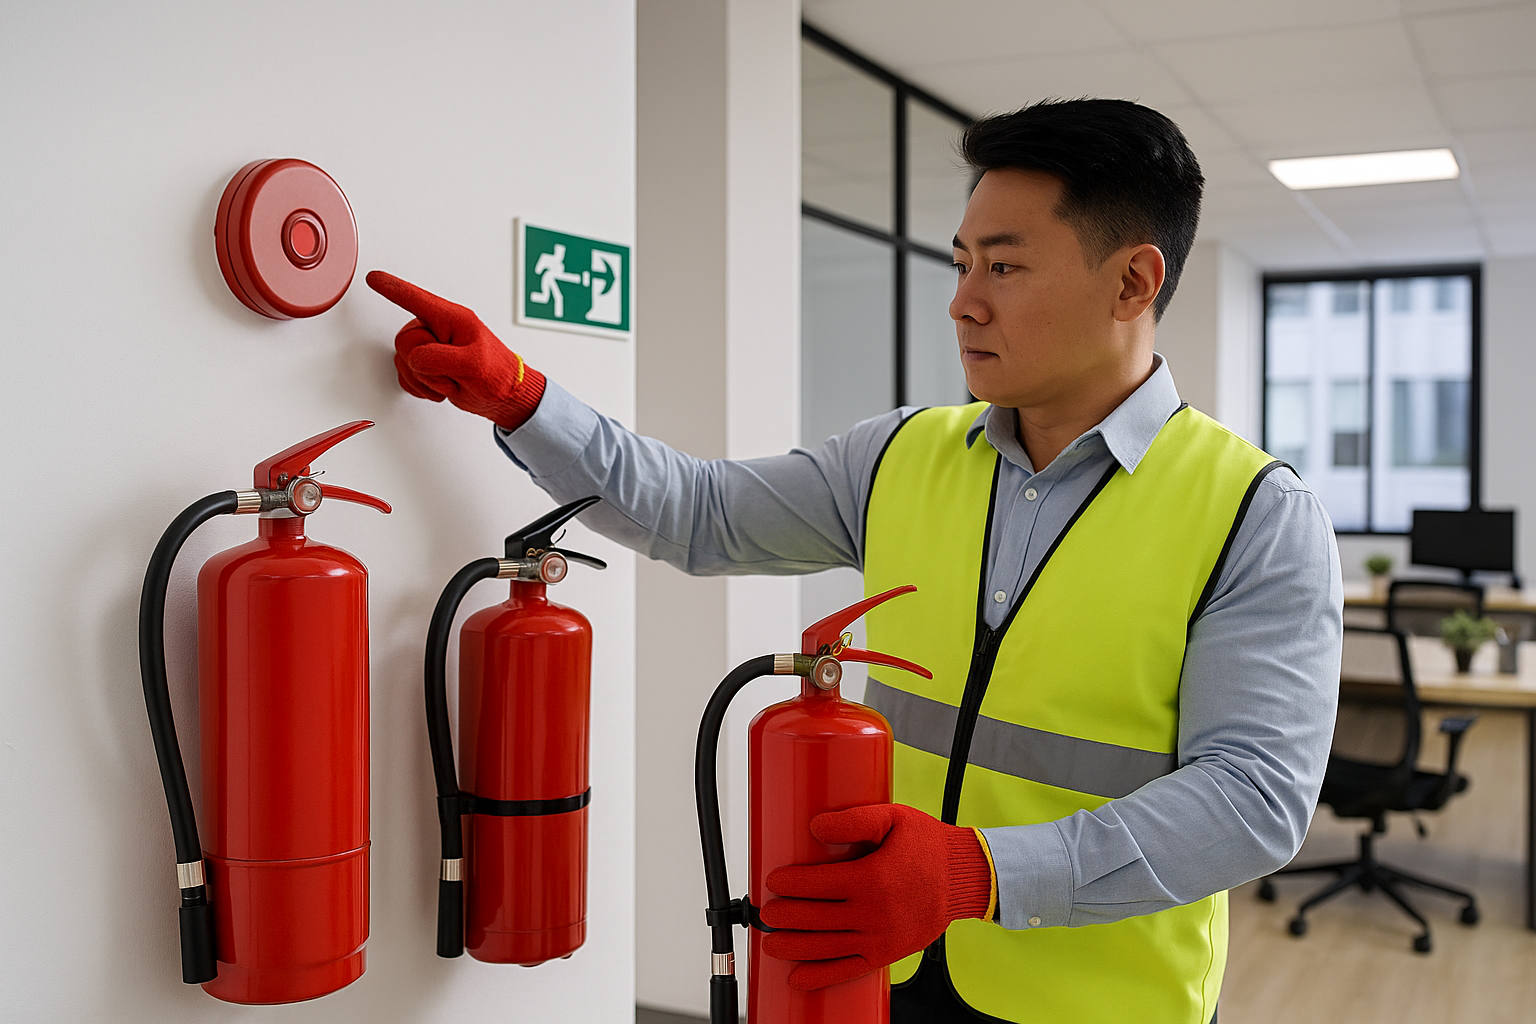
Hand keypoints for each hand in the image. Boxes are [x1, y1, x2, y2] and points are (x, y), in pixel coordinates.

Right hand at [366, 271, 545, 430]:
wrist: (504, 397)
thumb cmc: (499, 374)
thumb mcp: (473, 364)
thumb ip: (440, 358)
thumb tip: (416, 359)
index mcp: (452, 319)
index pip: (415, 300)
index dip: (392, 289)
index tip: (373, 278)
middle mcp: (438, 331)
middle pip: (405, 341)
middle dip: (424, 364)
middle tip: (450, 373)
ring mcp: (431, 349)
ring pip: (403, 361)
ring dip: (426, 379)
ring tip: (451, 381)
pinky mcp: (426, 367)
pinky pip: (406, 376)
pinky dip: (423, 388)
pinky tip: (443, 388)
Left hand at [758, 803, 993, 990]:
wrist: (964, 879)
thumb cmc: (928, 846)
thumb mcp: (892, 818)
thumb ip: (853, 820)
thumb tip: (815, 827)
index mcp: (871, 879)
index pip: (817, 884)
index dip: (790, 884)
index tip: (774, 881)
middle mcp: (873, 913)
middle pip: (815, 918)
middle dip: (785, 916)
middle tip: (768, 912)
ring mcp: (879, 938)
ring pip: (825, 947)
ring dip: (793, 947)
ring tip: (771, 942)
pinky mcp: (885, 954)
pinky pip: (848, 970)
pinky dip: (821, 976)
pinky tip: (798, 978)